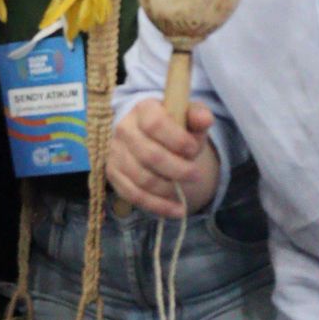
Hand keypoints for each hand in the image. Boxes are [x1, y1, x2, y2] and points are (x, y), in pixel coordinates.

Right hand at [107, 99, 219, 217]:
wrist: (151, 137)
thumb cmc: (172, 127)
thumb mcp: (188, 117)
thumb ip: (198, 116)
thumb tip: (205, 119)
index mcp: (143, 109)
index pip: (155, 124)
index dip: (177, 140)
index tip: (194, 149)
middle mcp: (124, 129)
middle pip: (150, 155)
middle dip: (178, 169)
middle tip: (196, 175)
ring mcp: (116, 153)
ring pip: (142, 179)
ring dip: (168, 189)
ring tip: (185, 191)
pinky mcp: (113, 174)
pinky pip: (134, 196)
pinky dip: (158, 206)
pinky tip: (176, 210)